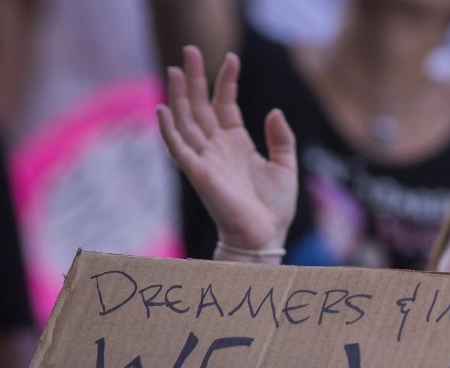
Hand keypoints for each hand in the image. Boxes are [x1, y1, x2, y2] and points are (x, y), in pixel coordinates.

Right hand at [157, 45, 296, 257]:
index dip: (226, 80)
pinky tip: (163, 108)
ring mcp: (206, 159)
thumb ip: (281, 138)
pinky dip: (169, 129)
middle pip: (201, 106)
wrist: (266, 236)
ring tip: (177, 69)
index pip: (225, 104)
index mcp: (237, 143)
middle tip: (191, 49)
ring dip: (180, 96)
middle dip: (196, 78)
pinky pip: (178, 148)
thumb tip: (273, 111)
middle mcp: (217, 147)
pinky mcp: (198, 174)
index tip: (232, 57)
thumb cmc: (274, 208)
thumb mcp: (286, 166)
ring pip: (187, 120)